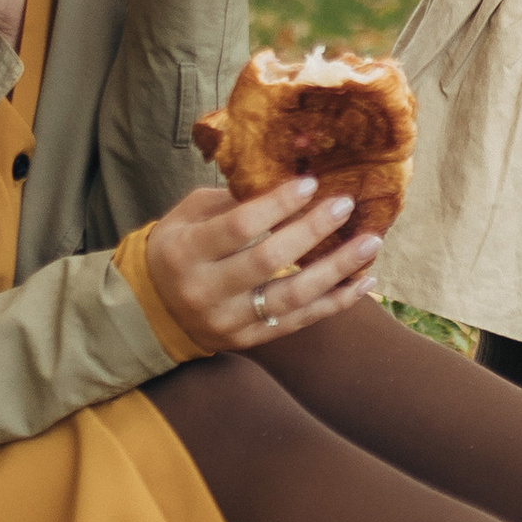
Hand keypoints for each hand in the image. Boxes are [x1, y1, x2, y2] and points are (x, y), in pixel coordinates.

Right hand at [142, 175, 383, 350]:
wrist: (152, 311)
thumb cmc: (178, 248)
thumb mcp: (189, 216)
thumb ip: (232, 201)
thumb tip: (288, 181)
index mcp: (185, 252)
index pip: (238, 226)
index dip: (277, 204)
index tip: (310, 184)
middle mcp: (204, 290)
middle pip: (268, 260)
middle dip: (312, 231)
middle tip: (345, 205)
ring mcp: (228, 321)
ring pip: (291, 298)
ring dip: (336, 270)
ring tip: (369, 243)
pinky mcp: (248, 341)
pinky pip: (299, 322)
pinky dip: (336, 302)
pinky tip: (364, 281)